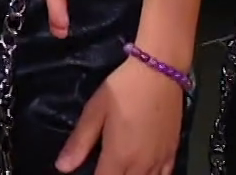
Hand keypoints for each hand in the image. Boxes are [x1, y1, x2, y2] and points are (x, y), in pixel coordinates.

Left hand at [57, 58, 183, 173]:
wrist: (160, 70)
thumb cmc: (123, 88)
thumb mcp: (95, 111)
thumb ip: (79, 142)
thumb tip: (62, 168)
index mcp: (119, 157)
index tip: (91, 170)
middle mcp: (141, 165)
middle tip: (103, 166)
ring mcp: (160, 160)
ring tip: (120, 169)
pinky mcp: (173, 152)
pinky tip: (144, 171)